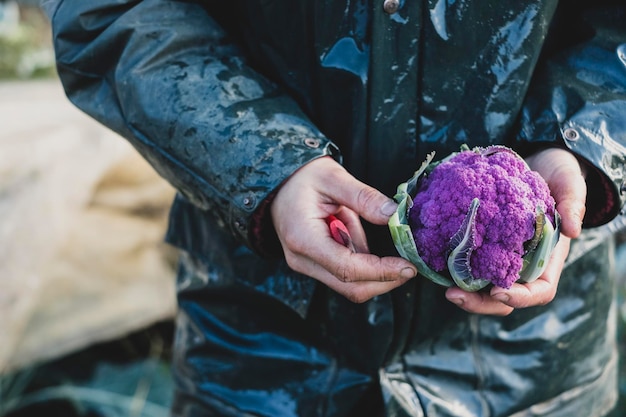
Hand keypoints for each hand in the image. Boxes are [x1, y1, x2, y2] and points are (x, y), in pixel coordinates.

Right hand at [270, 156, 416, 302]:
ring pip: (349, 285)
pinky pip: (344, 273)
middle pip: (350, 287)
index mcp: (303, 239)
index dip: (381, 271)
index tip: (408, 267)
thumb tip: (393, 215)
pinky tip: (364, 239)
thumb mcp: (333, 176)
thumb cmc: (301, 177)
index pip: (347, 269)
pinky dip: (364, 263)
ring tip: (378, 240)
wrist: (277, 182)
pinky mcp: (314, 264)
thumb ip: (363, 196)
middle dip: (384, 280)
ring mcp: (306, 264)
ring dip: (375, 271)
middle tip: (410, 266)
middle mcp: (302, 259)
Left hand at [445, 147, 586, 314]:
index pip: (539, 291)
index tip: (498, 292)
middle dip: (480, 303)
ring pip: (481, 287)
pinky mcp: (479, 244)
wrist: (533, 160)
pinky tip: (435, 263)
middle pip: (503, 298)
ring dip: (463, 292)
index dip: (520, 297)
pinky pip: (466, 264)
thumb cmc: (556, 175)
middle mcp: (522, 263)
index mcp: (547, 258)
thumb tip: (574, 230)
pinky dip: (452, 268)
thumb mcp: (569, 183)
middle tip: (454, 296)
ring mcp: (499, 256)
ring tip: (444, 289)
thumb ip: (573, 203)